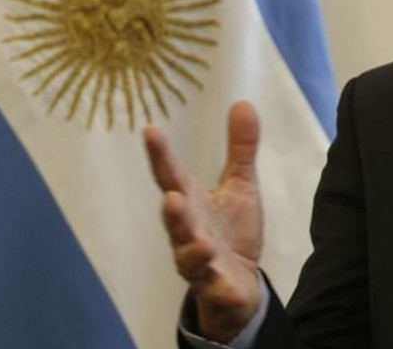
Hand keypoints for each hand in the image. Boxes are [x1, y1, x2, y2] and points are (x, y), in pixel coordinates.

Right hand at [144, 101, 264, 341]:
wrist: (237, 286)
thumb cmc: (230, 231)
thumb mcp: (240, 185)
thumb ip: (240, 148)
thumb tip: (242, 102)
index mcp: (192, 203)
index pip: (171, 176)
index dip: (160, 155)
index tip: (150, 131)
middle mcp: (188, 232)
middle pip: (176, 220)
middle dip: (173, 211)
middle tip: (173, 197)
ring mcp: (200, 263)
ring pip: (190, 257)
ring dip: (194, 250)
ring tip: (204, 244)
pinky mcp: (216, 288)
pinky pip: (217, 290)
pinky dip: (222, 288)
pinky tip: (233, 286)